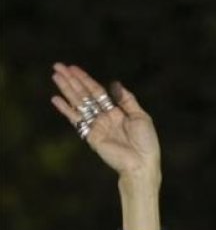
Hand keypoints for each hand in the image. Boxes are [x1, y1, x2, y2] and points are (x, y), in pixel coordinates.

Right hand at [51, 64, 160, 184]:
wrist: (142, 162)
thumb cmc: (146, 141)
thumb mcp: (140, 116)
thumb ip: (127, 100)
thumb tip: (113, 83)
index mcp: (117, 111)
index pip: (97, 92)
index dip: (86, 79)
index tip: (73, 68)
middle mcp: (104, 117)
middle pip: (85, 95)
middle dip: (72, 81)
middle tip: (58, 66)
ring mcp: (96, 126)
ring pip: (78, 103)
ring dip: (67, 90)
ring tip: (55, 76)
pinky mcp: (90, 136)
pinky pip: (76, 120)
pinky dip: (66, 110)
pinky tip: (56, 99)